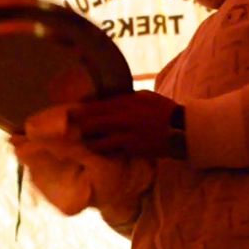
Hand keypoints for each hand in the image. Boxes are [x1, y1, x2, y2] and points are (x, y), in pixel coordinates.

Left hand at [69, 91, 183, 158]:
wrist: (182, 130)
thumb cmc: (164, 110)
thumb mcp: (146, 96)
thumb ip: (127, 98)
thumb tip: (108, 100)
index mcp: (128, 103)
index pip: (99, 106)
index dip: (83, 109)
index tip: (70, 111)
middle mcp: (125, 118)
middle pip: (95, 122)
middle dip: (80, 125)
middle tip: (67, 127)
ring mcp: (128, 136)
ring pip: (101, 141)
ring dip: (89, 142)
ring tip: (80, 142)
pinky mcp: (133, 149)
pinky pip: (113, 151)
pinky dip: (103, 151)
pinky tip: (96, 151)